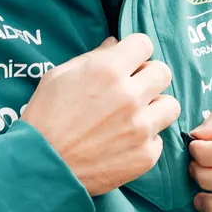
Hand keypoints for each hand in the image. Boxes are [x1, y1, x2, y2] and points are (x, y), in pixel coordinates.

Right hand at [24, 35, 179, 195]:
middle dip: (148, 77)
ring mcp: (141, 127)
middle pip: (163, 72)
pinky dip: (145, 140)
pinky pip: (159, 138)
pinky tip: (124, 143)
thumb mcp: (58, 77)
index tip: (128, 62)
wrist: (40, 167)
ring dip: (155, 107)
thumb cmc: (44, 119)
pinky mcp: (146, 154)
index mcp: (107, 71)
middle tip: (133, 89)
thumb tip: (114, 44)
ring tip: (135, 116)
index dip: (135, 52)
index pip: (144, 44)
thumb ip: (92, 57)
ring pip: (171, 105)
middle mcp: (130, 96)